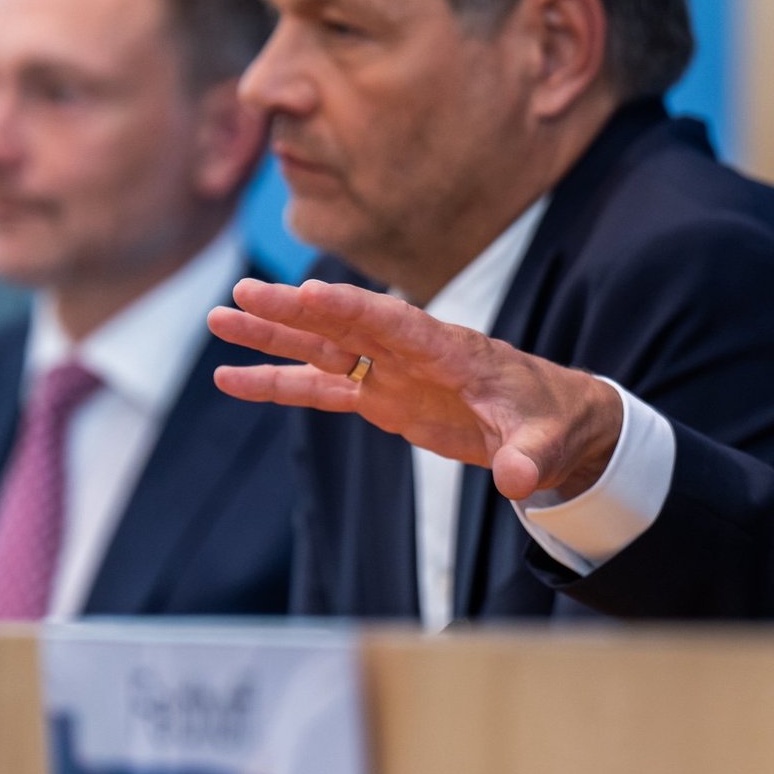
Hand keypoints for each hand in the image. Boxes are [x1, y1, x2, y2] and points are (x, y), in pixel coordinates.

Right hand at [207, 278, 622, 499]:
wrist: (554, 425)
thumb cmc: (554, 422)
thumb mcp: (548, 441)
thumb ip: (530, 456)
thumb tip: (519, 480)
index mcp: (454, 350)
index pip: (398, 323)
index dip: (354, 309)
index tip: (308, 293)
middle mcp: (413, 353)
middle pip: (345, 326)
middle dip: (294, 312)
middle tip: (240, 293)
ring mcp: (393, 373)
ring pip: (323, 350)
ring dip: (273, 336)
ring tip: (219, 319)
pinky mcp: (382, 399)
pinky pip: (321, 389)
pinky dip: (277, 384)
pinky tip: (231, 379)